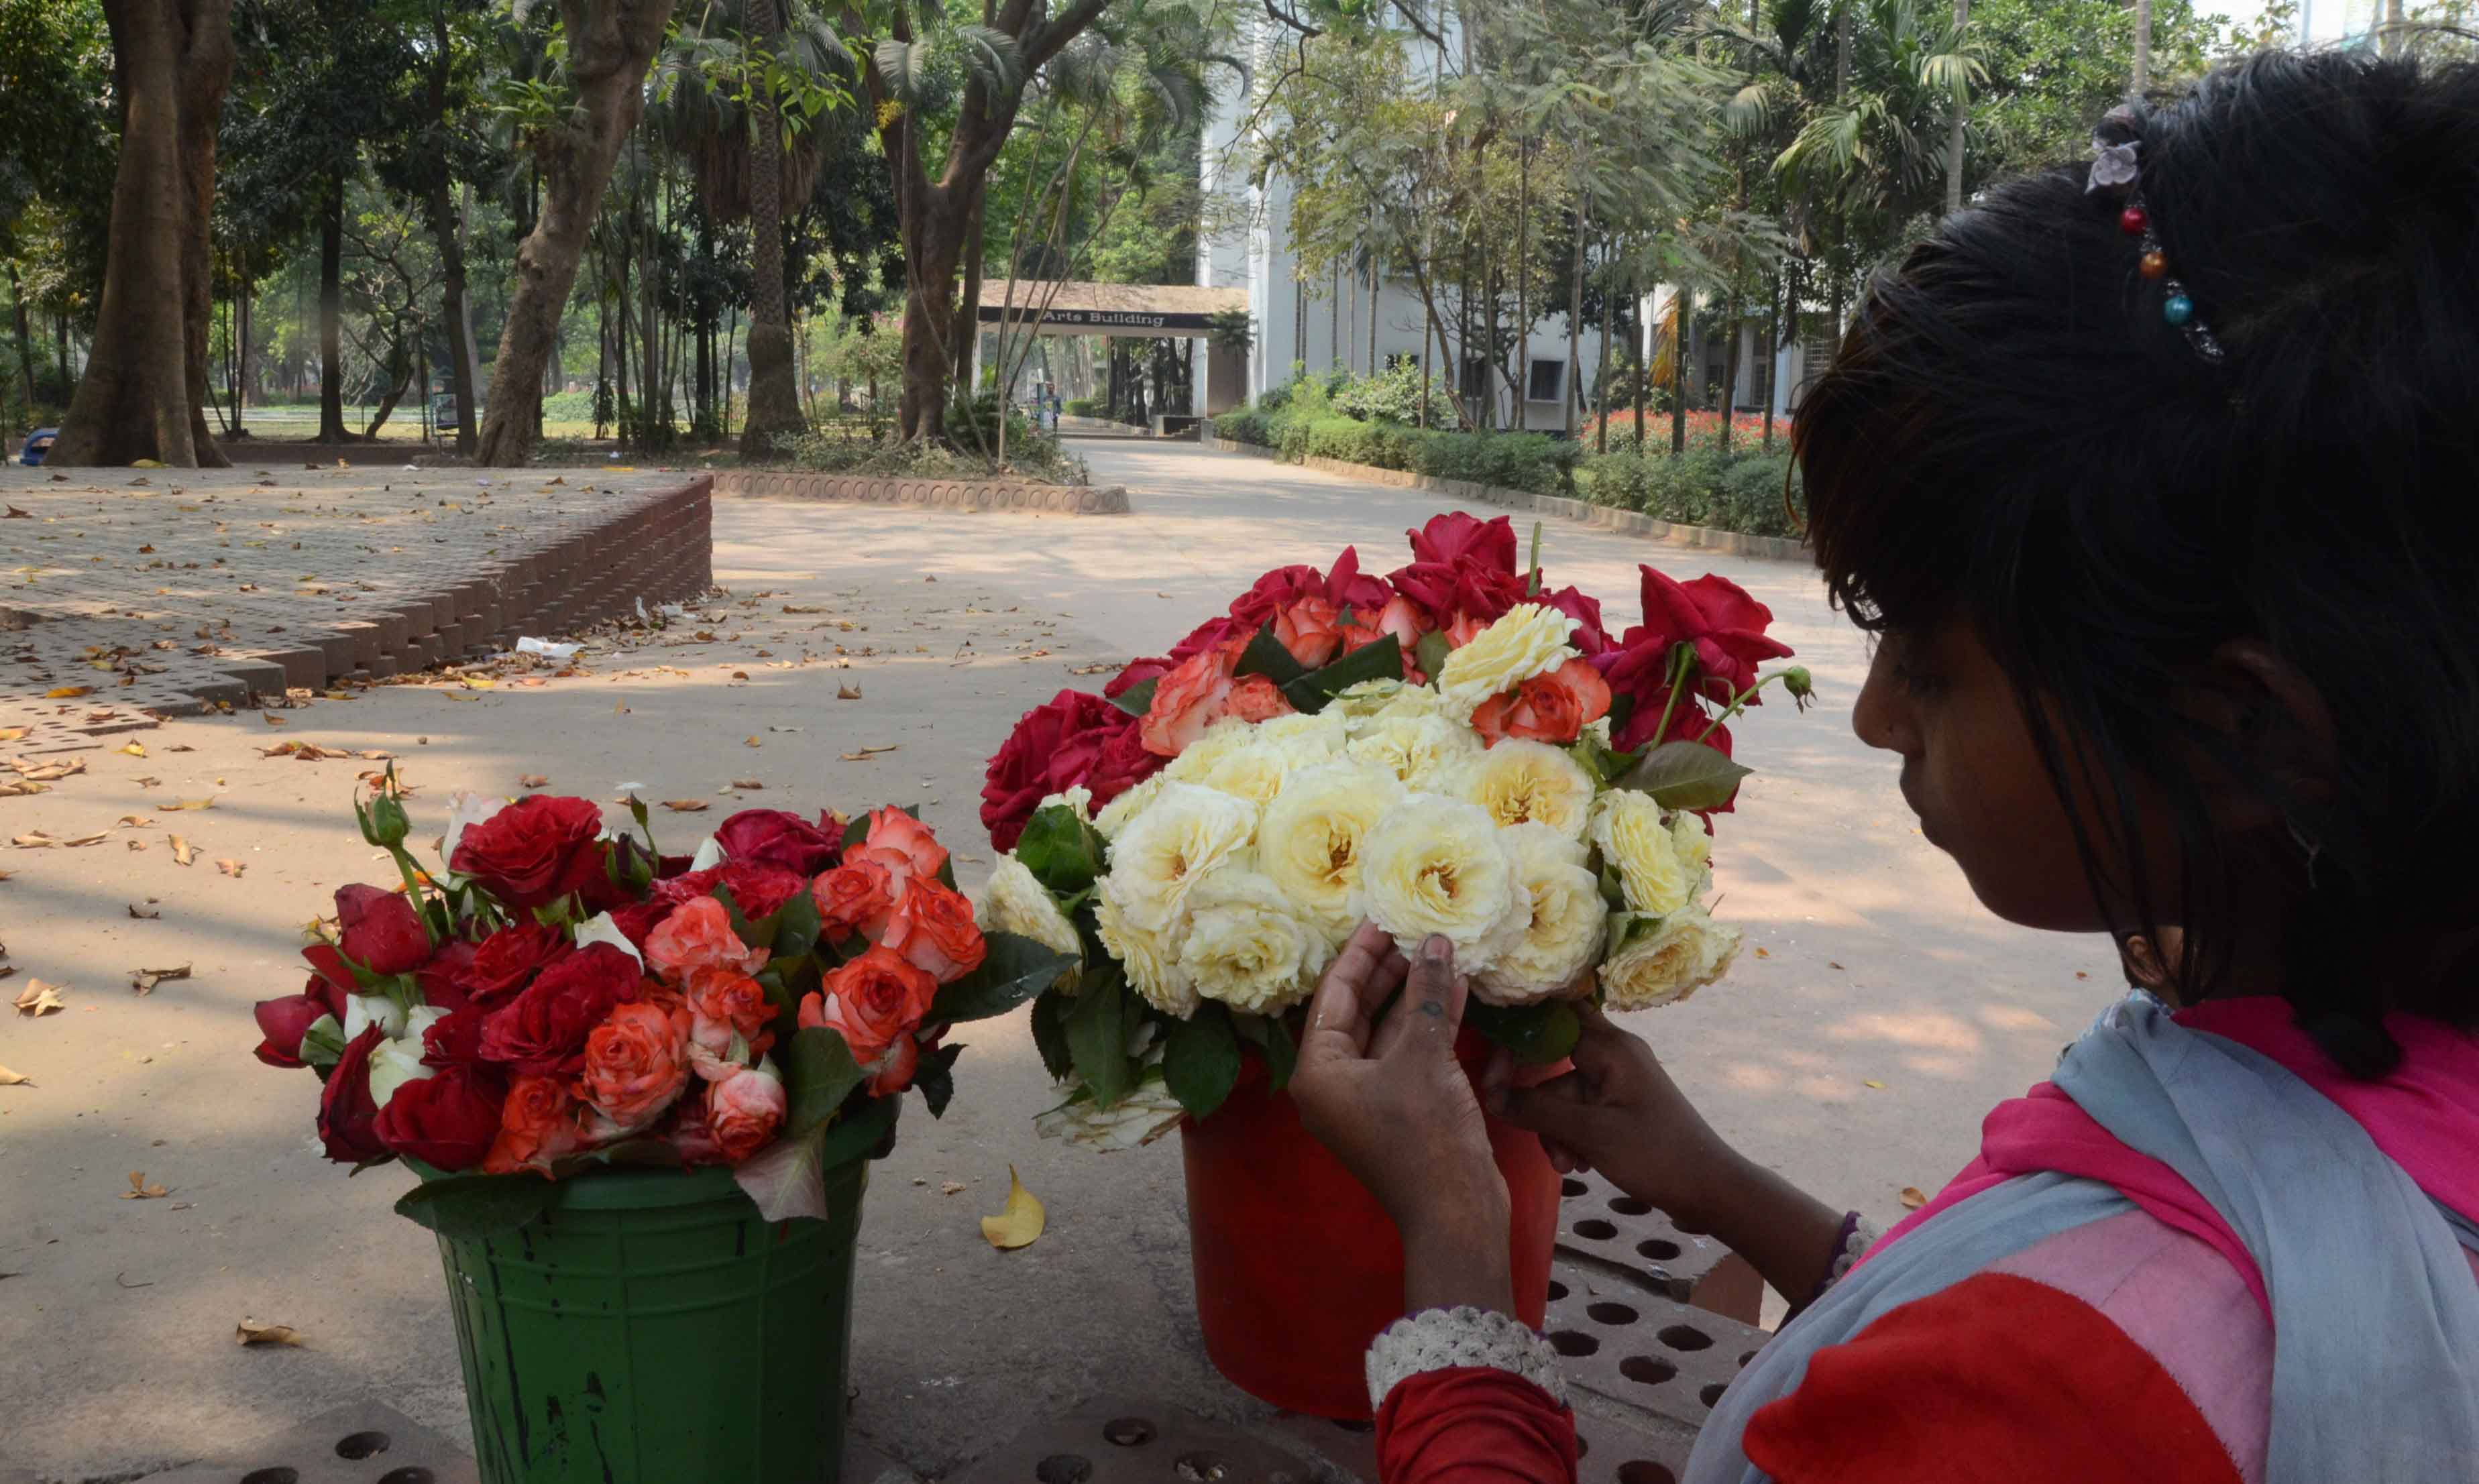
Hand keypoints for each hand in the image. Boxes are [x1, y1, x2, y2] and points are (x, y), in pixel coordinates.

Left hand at [1292, 922, 1511, 1314]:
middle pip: (1359, 1010)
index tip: (1381, 917)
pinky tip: (1458, 986)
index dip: (1359, 953)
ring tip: (1441, 949)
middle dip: (1389, 970)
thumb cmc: (1426, 1135)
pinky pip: (1412, 1052)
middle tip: (1414, 928)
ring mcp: (1371, 1097)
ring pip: (1390, 1030)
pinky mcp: (1405, 1106)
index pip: (1333, 995)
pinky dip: (1432, 1022)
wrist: (1457, 1213)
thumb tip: (1435, 942)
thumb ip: (1426, 994)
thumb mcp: (1424, 1056)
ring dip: (1416, 993)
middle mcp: (1336, 1083)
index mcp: (1318, 1072)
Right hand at [1484, 1000, 1736, 1230]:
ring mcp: (1621, 1081)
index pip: (1552, 1019)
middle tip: (1523, 1127)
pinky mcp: (1624, 1106)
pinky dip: (1573, 1134)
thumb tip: (1489, 1095)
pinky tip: (1578, 1164)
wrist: (1710, 1189)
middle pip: (1554, 1060)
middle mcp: (1616, 1055)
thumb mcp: (1590, 1133)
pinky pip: (1583, 1110)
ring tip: (1565, 1165)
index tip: (1494, 1076)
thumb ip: (1538, 1111)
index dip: (1517, 1040)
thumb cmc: (1654, 1154)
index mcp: (1612, 1048)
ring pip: (1566, 1093)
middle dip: (1536, 1099)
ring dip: (1555, 1127)